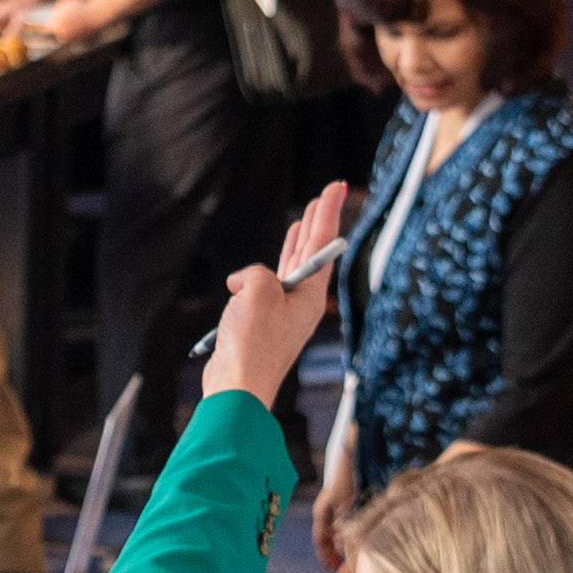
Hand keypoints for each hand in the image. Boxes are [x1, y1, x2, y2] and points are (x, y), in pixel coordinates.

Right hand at [204, 183, 355, 406]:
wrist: (237, 386)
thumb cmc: (252, 342)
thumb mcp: (257, 290)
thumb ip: (255, 273)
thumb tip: (240, 283)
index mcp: (310, 294)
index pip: (323, 243)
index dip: (328, 211)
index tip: (336, 186)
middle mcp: (302, 303)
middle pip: (312, 254)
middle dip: (317, 223)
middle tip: (325, 197)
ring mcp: (283, 315)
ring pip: (292, 269)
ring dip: (296, 243)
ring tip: (302, 222)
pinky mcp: (263, 326)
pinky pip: (269, 288)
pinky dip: (267, 270)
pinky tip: (253, 270)